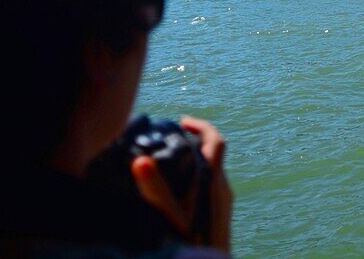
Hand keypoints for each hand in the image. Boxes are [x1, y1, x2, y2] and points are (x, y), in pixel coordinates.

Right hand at [132, 116, 233, 251]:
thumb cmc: (191, 242)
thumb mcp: (168, 215)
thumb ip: (155, 189)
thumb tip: (140, 160)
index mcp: (213, 180)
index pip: (216, 140)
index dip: (201, 126)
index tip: (182, 122)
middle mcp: (222, 187)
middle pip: (214, 153)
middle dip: (195, 141)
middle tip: (173, 138)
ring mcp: (223, 201)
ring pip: (212, 170)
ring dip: (196, 159)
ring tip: (172, 161)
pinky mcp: (221, 213)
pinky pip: (211, 185)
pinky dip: (197, 176)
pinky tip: (179, 190)